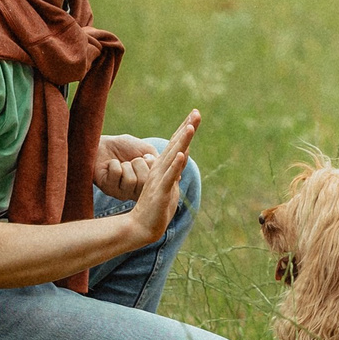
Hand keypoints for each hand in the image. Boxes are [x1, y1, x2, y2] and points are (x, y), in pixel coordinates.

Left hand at [92, 132, 160, 200]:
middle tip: (132, 160)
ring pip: (131, 180)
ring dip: (125, 165)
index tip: (146, 157)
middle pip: (145, 181)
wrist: (104, 144)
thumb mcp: (147, 151)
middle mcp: (135, 192)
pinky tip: (110, 165)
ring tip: (121, 164)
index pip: (157, 181)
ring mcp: (121, 192)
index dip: (151, 165)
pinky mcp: (108, 189)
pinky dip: (114, 164)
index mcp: (146, 184)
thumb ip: (160, 162)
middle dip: (138, 163)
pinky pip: (117, 174)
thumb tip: (178, 178)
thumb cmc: (126, 147)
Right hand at [122, 111, 199, 243]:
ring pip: (173, 157)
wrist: (141, 226)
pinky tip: (182, 155)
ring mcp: (160, 179)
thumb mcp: (169, 185)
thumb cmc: (156, 208)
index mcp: (164, 167)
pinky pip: (169, 177)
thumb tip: (182, 158)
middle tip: (197, 112)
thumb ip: (174, 171)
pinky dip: (175, 165)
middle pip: (176, 145)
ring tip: (190, 127)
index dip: (185, 128)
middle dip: (187, 128)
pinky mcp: (160, 191)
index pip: (176, 144)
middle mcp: (161, 169)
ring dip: (182, 142)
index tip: (195, 113)